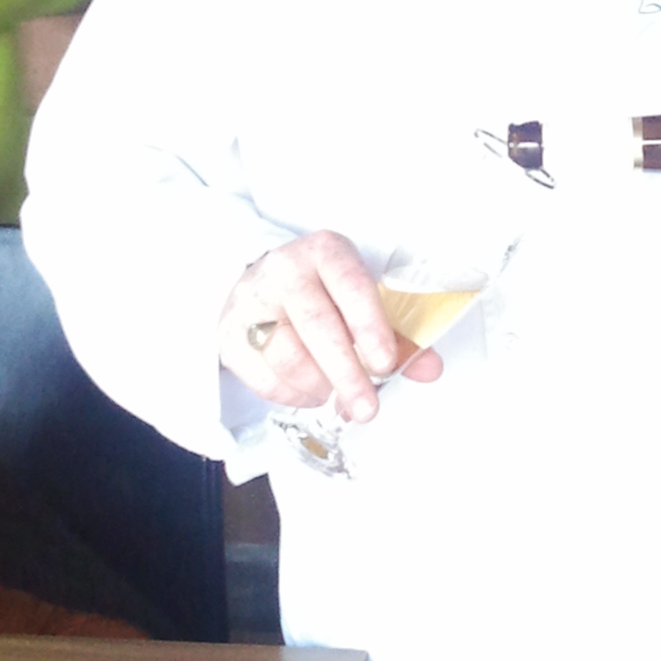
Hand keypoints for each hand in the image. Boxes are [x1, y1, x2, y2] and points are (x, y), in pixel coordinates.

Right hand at [218, 232, 444, 422]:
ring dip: (319, 385)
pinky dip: (294, 394)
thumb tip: (429, 368)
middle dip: (346, 373)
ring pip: (287, 355)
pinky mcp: (231, 335)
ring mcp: (252, 301)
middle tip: (367, 408)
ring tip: (336, 391)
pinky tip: (310, 389)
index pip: (350, 284)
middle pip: (316, 325)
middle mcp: (285, 270)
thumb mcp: (362, 301)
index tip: (385, 363)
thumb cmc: (323, 295)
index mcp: (327, 252)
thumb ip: (397, 335)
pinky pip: (264, 378)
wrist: (261, 287)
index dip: (369, 325)